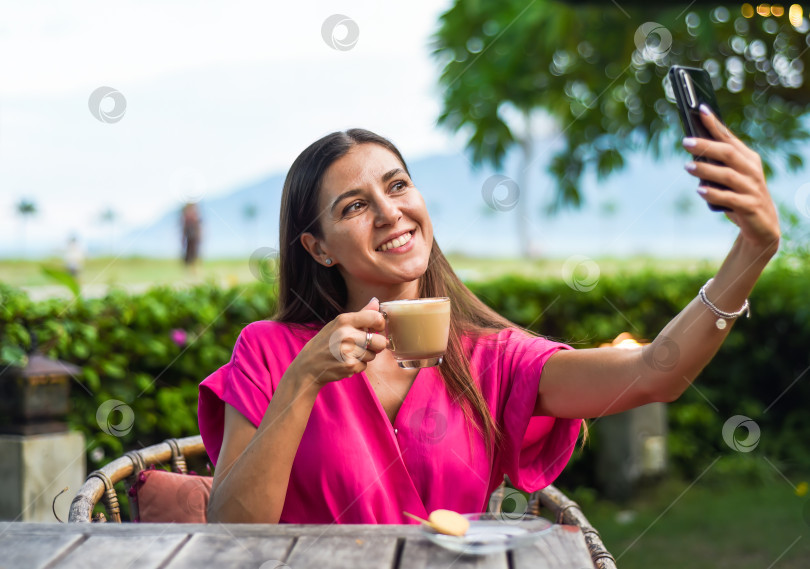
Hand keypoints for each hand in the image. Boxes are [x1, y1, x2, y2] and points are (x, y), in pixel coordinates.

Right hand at [287, 298, 386, 386]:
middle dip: (376, 345)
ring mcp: (348, 351)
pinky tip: (345, 362)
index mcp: (344, 320)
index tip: (376, 328)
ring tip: (350, 353)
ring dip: (365, 356)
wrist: (308, 365)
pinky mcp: (349, 366)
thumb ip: (361, 314)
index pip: (376, 318)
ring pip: (373, 355)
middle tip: (365, 345)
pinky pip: (365, 366)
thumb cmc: (326, 342)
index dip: (380, 325)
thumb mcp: (339, 324)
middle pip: (380, 341)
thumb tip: (376, 301)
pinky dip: (358, 366)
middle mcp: (346, 334)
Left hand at [683, 104, 780, 255]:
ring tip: (687, 166)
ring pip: (728, 175)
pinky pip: (730, 198)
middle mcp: (751, 170)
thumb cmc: (739, 197)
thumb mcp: (729, 178)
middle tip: (685, 141)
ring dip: (706, 170)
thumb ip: (715, 165)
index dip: (715, 124)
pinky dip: (714, 193)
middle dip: (706, 146)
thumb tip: (692, 151)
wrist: (762, 227)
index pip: (729, 137)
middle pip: (728, 153)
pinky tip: (700, 190)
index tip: (700, 109)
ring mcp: (752, 188)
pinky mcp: (750, 206)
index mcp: (747, 158)